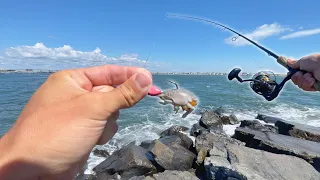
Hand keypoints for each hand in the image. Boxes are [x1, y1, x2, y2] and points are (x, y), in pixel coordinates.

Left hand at [0, 65, 151, 179]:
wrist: (32, 170)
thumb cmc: (57, 132)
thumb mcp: (94, 108)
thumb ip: (123, 93)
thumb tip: (146, 77)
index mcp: (73, 80)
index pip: (108, 72)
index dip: (130, 75)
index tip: (150, 78)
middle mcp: (75, 94)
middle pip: (111, 93)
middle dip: (113, 106)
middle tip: (108, 113)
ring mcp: (79, 114)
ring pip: (110, 112)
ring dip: (108, 122)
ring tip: (93, 131)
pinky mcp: (82, 131)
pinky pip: (104, 126)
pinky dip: (103, 133)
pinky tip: (92, 140)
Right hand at [287, 54, 319, 90]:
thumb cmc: (316, 61)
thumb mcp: (303, 61)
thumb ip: (294, 63)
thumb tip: (288, 61)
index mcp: (306, 69)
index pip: (295, 75)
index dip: (292, 75)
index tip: (290, 73)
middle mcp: (308, 75)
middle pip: (296, 81)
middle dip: (297, 77)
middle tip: (301, 73)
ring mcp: (312, 82)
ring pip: (300, 85)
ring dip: (303, 80)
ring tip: (310, 75)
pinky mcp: (315, 87)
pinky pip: (306, 88)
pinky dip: (308, 83)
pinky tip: (313, 79)